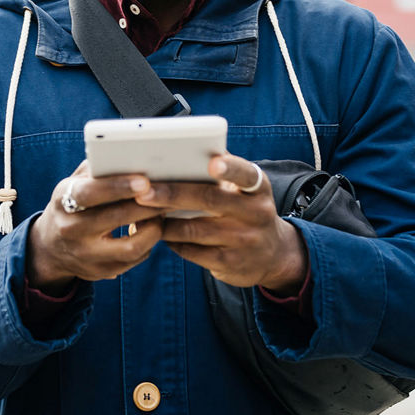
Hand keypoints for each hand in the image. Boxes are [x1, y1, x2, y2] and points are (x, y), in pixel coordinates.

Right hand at [26, 160, 164, 293]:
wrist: (52, 247)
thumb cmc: (73, 204)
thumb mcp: (74, 184)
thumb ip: (97, 170)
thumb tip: (129, 155)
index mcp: (62, 201)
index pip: (89, 193)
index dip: (117, 186)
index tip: (144, 181)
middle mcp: (70, 230)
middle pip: (116, 218)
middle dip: (147, 205)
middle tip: (169, 193)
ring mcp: (85, 255)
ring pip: (131, 246)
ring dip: (153, 228)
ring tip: (162, 213)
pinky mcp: (100, 272)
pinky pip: (134, 259)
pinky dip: (148, 242)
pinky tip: (152, 228)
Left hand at [134, 153, 307, 293]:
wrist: (273, 256)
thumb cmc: (245, 210)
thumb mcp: (246, 191)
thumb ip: (221, 172)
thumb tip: (180, 151)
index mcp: (257, 188)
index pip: (245, 174)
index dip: (229, 168)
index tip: (212, 163)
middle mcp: (255, 213)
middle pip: (208, 200)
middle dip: (172, 194)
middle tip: (143, 191)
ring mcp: (243, 240)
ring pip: (193, 229)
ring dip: (163, 221)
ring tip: (140, 212)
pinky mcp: (229, 263)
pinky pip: (191, 250)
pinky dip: (170, 240)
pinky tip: (157, 232)